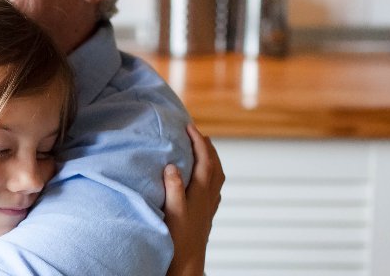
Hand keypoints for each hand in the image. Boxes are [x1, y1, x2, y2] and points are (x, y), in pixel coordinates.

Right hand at [164, 124, 224, 275]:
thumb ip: (173, 188)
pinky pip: (214, 186)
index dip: (198, 141)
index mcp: (201, 192)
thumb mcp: (172, 211)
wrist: (187, 262)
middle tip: (197, 132)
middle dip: (207, 146)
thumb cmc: (177, 239)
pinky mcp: (206, 213)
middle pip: (214, 165)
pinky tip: (204, 178)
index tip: (190, 126)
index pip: (204, 160)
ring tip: (202, 149)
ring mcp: (209, 205)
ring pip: (217, 175)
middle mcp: (209, 197)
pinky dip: (211, 174)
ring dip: (211, 158)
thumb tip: (173, 165)